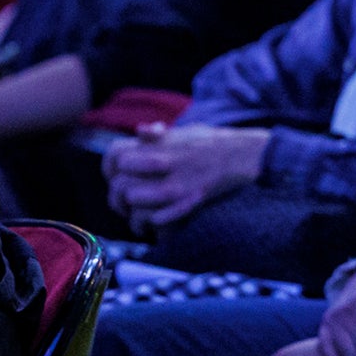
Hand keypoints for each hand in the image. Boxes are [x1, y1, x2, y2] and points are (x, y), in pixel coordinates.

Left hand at [103, 124, 268, 231]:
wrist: (246, 155)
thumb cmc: (214, 143)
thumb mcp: (184, 131)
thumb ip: (159, 134)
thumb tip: (139, 132)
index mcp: (159, 143)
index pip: (115, 155)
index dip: (109, 168)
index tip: (115, 176)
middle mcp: (163, 162)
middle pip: (120, 181)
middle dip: (117, 196)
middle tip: (123, 205)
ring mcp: (176, 183)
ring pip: (134, 200)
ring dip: (134, 213)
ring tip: (138, 220)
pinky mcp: (190, 201)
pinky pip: (159, 218)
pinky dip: (155, 223)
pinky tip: (158, 225)